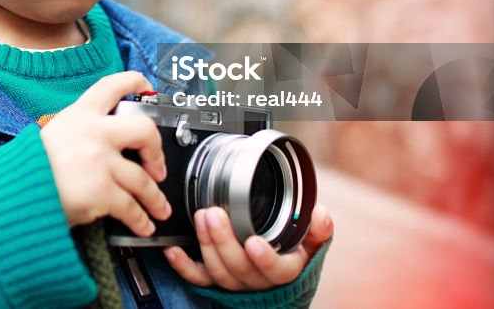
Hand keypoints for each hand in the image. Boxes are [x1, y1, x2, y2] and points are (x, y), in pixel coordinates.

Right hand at [40, 71, 172, 236]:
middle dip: (157, 151)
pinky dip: (140, 219)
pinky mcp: (102, 191)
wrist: (13, 192)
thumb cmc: (27, 167)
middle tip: (157, 167)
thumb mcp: (53, 134)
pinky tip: (142, 224)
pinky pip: (132, 207)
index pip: (111, 86)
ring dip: (155, 198)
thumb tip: (102, 141)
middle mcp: (95, 133)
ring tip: (159, 208)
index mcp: (80, 114)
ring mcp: (101, 162)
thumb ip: (80, 132)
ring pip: (143, 180)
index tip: (145, 85)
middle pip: (144, 132)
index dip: (133, 82)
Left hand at [163, 203, 333, 290]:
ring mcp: (235, 282)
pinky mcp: (216, 280)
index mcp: (284, 271)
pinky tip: (172, 251)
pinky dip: (184, 266)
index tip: (253, 241)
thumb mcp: (310, 243)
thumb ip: (318, 229)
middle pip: (239, 268)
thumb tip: (321, 213)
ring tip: (200, 218)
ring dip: (206, 245)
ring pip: (218, 271)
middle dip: (224, 240)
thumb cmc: (292, 254)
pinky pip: (199, 278)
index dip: (264, 258)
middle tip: (213, 214)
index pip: (275, 271)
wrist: (277, 277)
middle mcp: (258, 281)